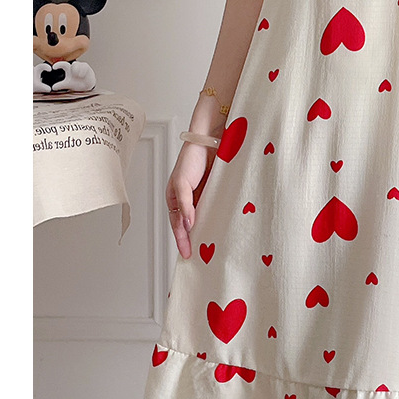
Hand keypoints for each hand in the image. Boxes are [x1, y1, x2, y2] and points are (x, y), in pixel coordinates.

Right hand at [165, 141, 216, 259]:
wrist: (210, 140)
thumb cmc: (191, 158)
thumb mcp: (182, 183)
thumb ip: (185, 205)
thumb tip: (187, 226)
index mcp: (175, 199)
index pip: (177, 226)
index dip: (182, 241)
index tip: (187, 255)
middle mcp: (188, 200)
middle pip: (189, 226)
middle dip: (193, 240)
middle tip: (200, 258)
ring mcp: (202, 197)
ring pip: (204, 219)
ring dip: (207, 231)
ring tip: (212, 249)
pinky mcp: (216, 192)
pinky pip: (216, 210)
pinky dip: (218, 220)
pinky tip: (224, 228)